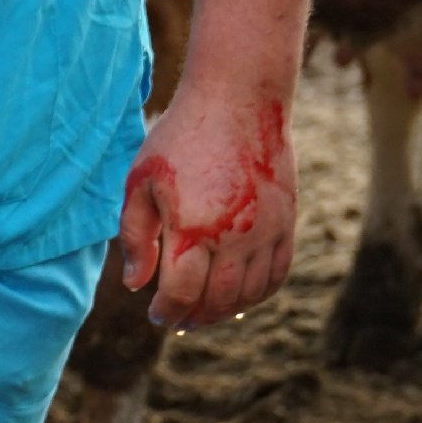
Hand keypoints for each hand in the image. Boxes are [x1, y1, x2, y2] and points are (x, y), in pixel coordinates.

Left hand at [120, 76, 298, 330]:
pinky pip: (278, 274)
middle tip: (178, 321)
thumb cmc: (180, 137)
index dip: (167, 312)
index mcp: (192, 227)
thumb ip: (134, 235)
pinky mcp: (287, 222)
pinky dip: (258, 293)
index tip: (157, 316)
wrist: (239, 101)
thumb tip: (135, 284)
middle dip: (194, 317)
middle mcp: (234, 235)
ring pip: (250, 293)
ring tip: (205, 312)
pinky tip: (238, 295)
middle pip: (217, 300)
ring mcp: (266, 231)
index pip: (181, 292)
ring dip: (226, 310)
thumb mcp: (141, 181)